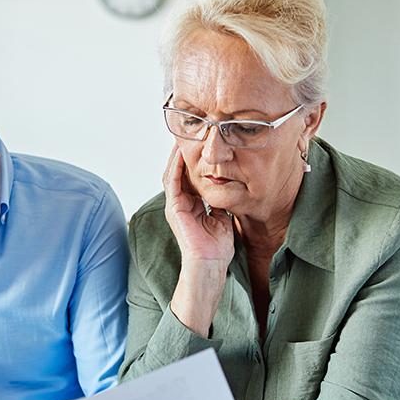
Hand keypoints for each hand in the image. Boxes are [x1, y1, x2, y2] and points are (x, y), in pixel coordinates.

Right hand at [163, 144, 233, 266]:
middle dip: (182, 154)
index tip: (202, 145)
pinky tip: (180, 153)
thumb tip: (228, 186)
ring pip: (172, 174)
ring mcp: (175, 206)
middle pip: (178, 173)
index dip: (194, 162)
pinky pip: (172, 182)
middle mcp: (180, 204)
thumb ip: (221, 201)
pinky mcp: (174, 208)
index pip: (190, 178)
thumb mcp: (223, 217)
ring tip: (182, 139)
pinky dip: (176, 167)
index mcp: (191, 206)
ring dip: (176, 156)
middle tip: (190, 135)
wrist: (210, 263)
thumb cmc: (217, 247)